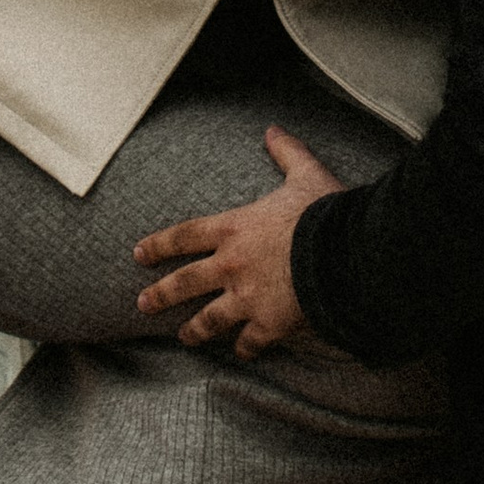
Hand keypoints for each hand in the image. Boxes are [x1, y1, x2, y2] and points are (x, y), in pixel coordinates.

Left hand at [132, 127, 342, 359]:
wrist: (344, 253)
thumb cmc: (324, 213)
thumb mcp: (305, 175)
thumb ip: (287, 153)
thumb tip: (273, 131)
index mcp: (233, 228)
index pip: (185, 236)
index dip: (159, 245)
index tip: (139, 254)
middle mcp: (231, 265)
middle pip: (185, 283)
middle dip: (161, 294)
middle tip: (142, 304)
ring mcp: (247, 298)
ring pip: (210, 319)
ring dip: (194, 330)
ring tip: (184, 337)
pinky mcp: (268, 324)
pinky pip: (250, 341)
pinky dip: (245, 348)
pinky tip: (242, 353)